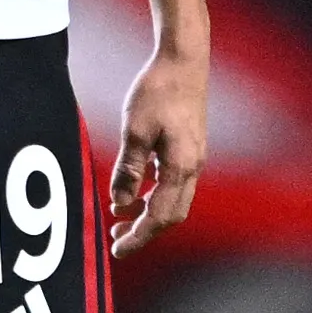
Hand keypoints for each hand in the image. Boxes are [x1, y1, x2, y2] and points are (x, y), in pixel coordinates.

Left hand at [108, 43, 206, 255]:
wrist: (184, 61)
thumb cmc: (158, 91)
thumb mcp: (134, 130)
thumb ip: (128, 170)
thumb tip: (120, 205)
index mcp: (180, 167)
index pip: (160, 217)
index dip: (138, 237)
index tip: (117, 251)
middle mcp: (193, 167)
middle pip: (172, 215)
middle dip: (145, 232)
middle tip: (116, 241)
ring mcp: (195, 158)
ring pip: (175, 201)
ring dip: (150, 214)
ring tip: (121, 220)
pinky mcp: (191, 148)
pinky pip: (175, 184)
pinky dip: (155, 196)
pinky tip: (136, 192)